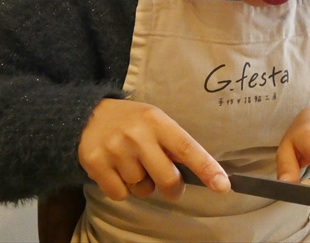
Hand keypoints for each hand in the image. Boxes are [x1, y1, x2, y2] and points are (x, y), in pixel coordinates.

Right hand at [78, 98, 229, 200]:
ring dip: (143, 185)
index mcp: (157, 121)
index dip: (207, 168)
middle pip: (167, 179)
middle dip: (173, 189)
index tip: (223, 185)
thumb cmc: (131, 121)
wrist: (85, 115)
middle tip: (171, 187)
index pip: (187, 148)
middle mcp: (137, 135)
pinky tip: (116, 170)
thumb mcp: (154, 120)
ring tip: (132, 165)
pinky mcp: (95, 164)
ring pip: (143, 190)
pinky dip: (122, 189)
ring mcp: (115, 150)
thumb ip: (173, 143)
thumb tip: (199, 171)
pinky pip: (121, 194)